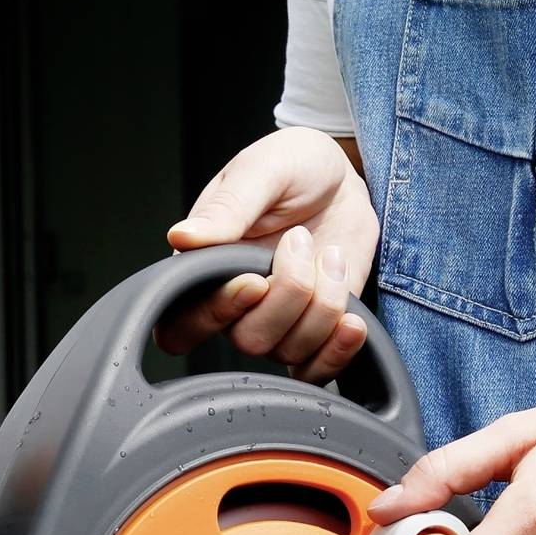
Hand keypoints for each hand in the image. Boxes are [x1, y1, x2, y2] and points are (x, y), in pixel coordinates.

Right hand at [158, 130, 378, 384]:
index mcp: (205, 265)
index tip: (255, 280)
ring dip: (324, 304)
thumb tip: (181, 238)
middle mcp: (236, 301)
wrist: (342, 175)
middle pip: (248, 339)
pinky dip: (339, 351)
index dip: (217, 314)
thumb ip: (227, 208)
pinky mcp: (315, 329)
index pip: (182, 324)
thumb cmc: (292, 165)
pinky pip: (318, 369)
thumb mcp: (260, 170)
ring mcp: (278, 319)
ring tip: (329, 255)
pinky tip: (353, 319)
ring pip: (291, 350)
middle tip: (301, 241)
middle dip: (290, 296)